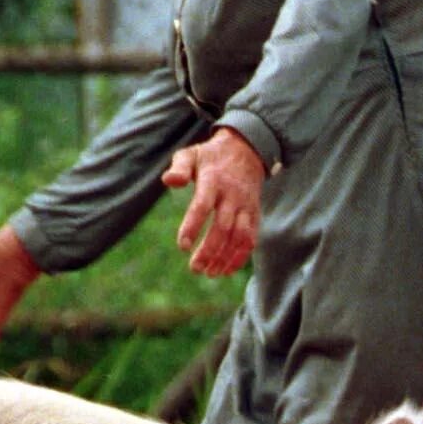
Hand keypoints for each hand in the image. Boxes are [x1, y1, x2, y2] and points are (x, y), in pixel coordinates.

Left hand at [162, 128, 265, 277]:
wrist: (246, 150)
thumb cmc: (210, 157)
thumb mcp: (191, 154)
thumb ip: (179, 168)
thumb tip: (169, 181)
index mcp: (213, 181)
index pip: (202, 206)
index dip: (193, 226)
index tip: (182, 246)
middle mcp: (232, 195)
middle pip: (223, 227)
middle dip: (210, 250)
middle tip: (195, 268)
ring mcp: (245, 206)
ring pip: (239, 236)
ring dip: (226, 257)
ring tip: (210, 273)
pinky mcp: (254, 214)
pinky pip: (251, 238)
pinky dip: (241, 256)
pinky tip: (226, 269)